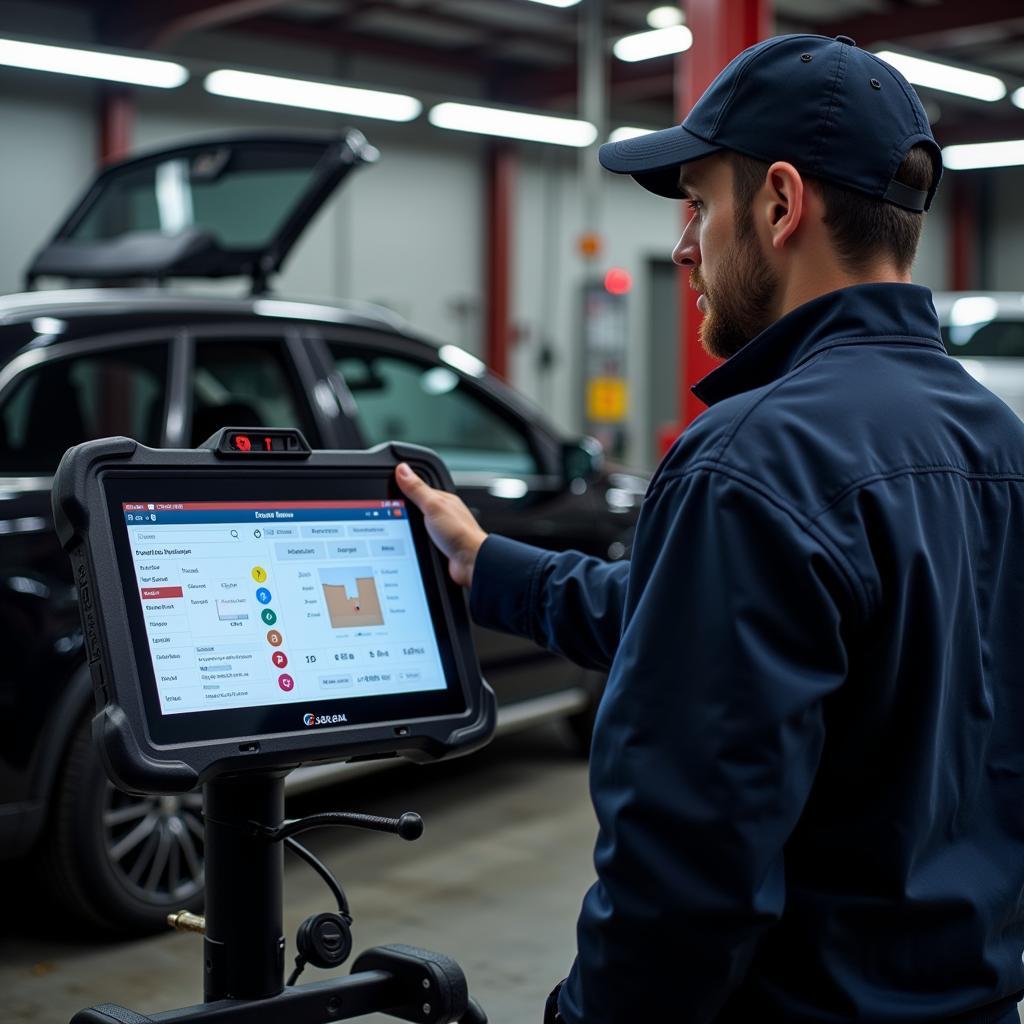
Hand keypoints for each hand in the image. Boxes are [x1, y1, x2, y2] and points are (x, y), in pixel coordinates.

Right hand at [395, 463, 486, 587]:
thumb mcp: (433, 506)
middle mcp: (443, 514)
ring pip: (419, 525)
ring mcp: (441, 530)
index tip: (389, 489)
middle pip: (417, 507)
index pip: (419, 488)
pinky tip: (410, 543)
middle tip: (392, 512)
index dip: (404, 488)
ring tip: (400, 528)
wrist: (471, 562)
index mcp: (443, 499)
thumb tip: (402, 469)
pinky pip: (422, 539)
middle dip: (406, 510)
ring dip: (411, 527)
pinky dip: (416, 540)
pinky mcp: (439, 545)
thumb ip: (417, 489)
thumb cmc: (460, 534)